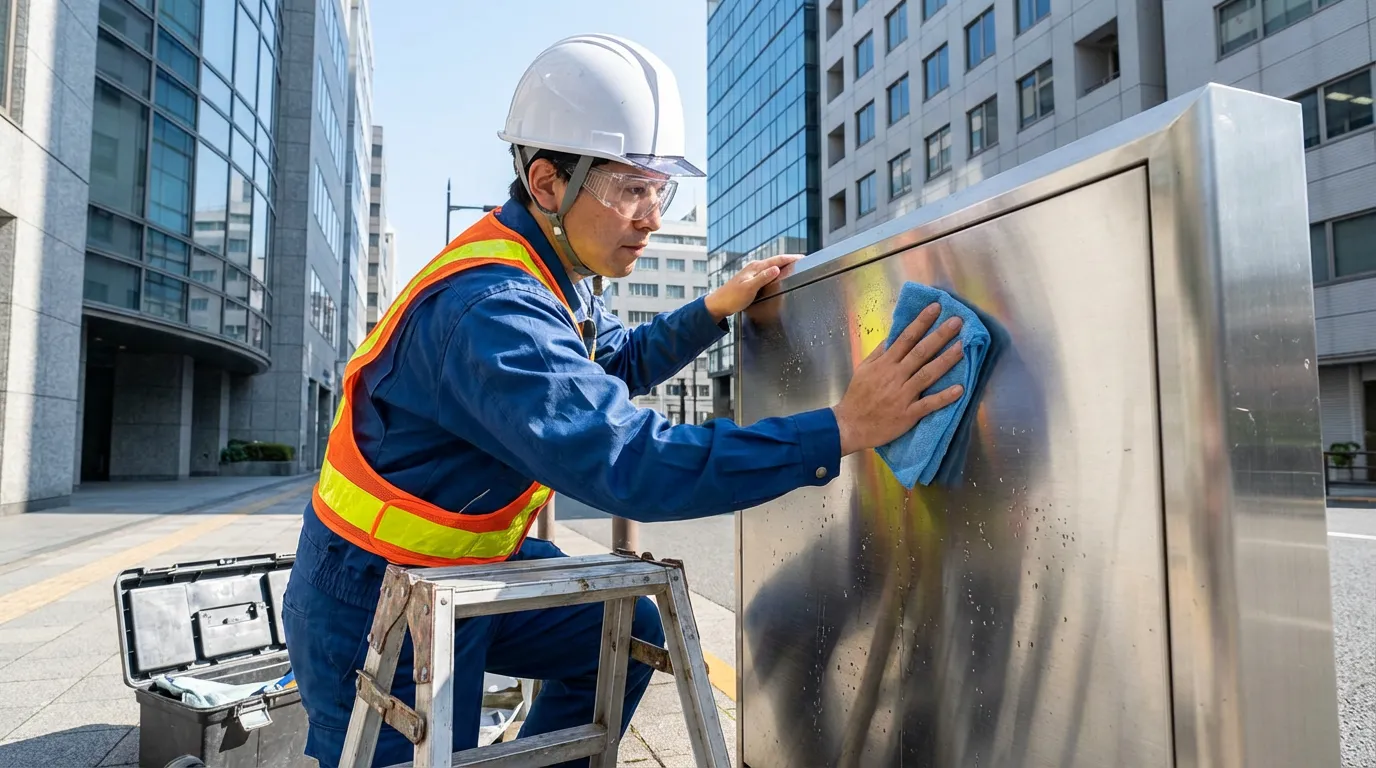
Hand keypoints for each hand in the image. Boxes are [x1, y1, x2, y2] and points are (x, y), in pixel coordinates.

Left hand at [703, 255, 802, 321]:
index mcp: (755, 267)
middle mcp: (754, 267)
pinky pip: (767, 272)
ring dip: (782, 265)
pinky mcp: (751, 279)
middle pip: (775, 261)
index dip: (790, 258)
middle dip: (788, 260)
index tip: (801, 258)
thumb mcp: (749, 288)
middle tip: (801, 261)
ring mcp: (752, 273)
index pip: (777, 260)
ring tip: (793, 267)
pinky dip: (775, 272)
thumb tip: (776, 268)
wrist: (718, 304)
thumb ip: (763, 278)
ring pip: (771, 266)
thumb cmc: (732, 297)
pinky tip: (778, 276)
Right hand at [832, 303, 965, 455]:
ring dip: (946, 360)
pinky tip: (960, 389)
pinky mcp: (908, 414)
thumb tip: (894, 335)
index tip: (935, 308)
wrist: (850, 425)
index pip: (906, 338)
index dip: (921, 322)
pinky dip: (944, 397)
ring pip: (927, 374)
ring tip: (962, 347)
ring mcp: (903, 395)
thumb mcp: (864, 369)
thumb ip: (880, 352)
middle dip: (939, 335)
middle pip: (920, 352)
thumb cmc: (858, 397)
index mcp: (885, 364)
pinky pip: (929, 404)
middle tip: (957, 322)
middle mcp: (895, 376)